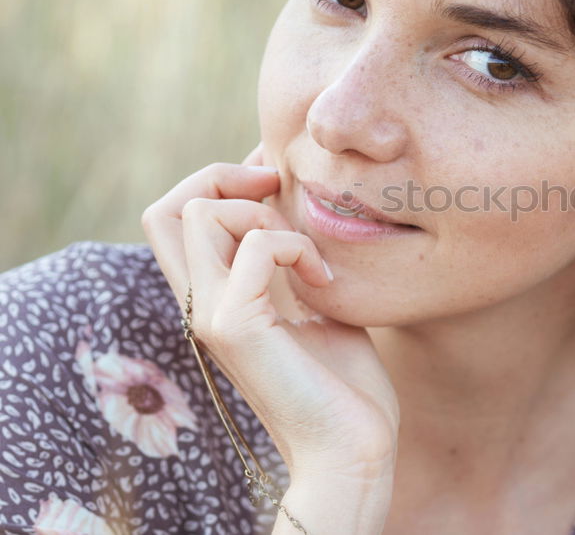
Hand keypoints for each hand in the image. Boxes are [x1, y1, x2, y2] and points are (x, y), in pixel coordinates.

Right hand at [141, 145, 399, 481]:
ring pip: (196, 215)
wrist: (355, 449)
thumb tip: (298, 205)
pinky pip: (253, 248)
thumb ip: (295, 260)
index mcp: (215, 299)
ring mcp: (212, 317)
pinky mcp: (237, 328)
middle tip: (279, 193)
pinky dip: (296, 247)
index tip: (274, 178)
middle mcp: (201, 306)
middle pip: (166, 210)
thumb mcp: (317, 303)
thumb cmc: (345, 384)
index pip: (173, 220)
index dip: (217, 181)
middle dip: (224, 178)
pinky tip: (325, 281)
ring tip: (308, 255)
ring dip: (263, 215)